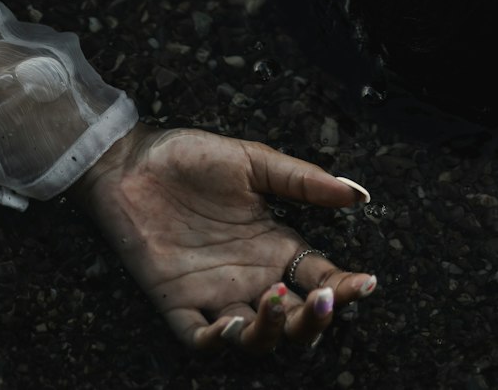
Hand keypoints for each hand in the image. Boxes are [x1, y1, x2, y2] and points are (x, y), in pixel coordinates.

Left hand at [71, 122, 375, 350]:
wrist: (132, 162)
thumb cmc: (193, 157)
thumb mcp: (255, 161)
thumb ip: (304, 181)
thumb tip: (358, 193)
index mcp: (274, 244)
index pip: (319, 276)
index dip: (345, 287)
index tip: (365, 283)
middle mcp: (250, 276)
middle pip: (294, 320)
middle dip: (315, 319)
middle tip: (322, 299)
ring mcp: (213, 292)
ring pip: (252, 337)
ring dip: (271, 331)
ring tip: (276, 302)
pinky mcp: (175, 301)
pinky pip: (197, 337)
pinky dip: (217, 339)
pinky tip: (229, 323)